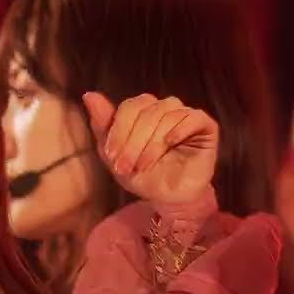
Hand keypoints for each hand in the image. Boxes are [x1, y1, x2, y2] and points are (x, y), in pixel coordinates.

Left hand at [82, 92, 218, 204]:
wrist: (169, 199)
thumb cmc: (143, 176)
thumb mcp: (115, 155)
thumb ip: (103, 125)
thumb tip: (89, 95)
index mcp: (143, 111)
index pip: (130, 107)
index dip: (119, 129)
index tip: (112, 156)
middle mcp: (164, 109)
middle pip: (146, 110)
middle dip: (132, 140)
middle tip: (125, 165)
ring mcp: (185, 115)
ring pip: (166, 114)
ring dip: (152, 143)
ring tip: (144, 165)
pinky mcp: (205, 126)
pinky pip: (193, 117)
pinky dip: (179, 129)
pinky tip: (171, 144)